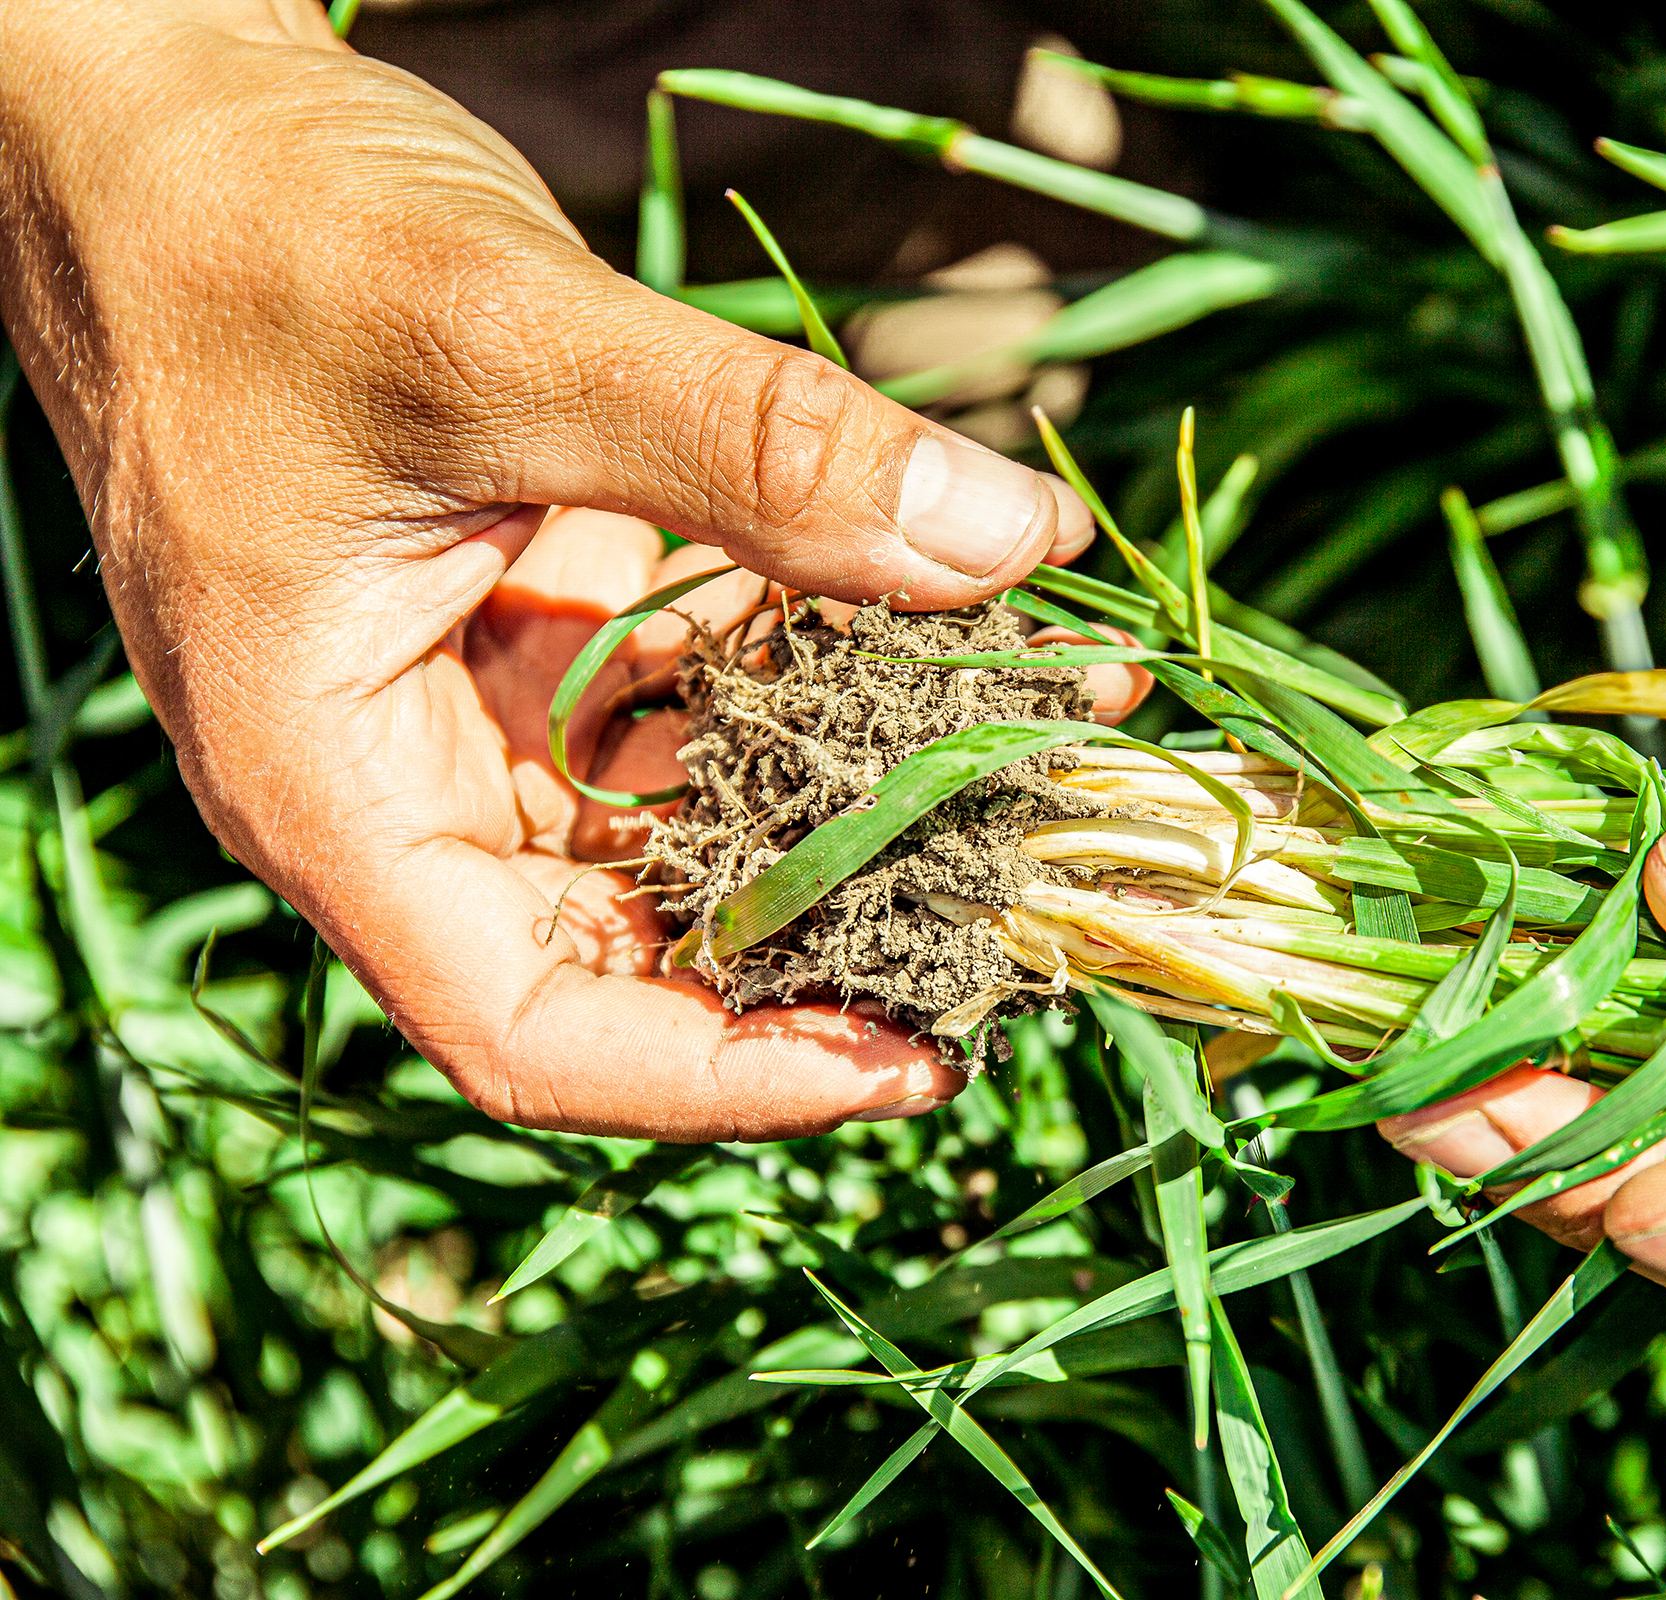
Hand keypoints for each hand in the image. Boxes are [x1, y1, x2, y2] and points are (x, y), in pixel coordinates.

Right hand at [0, 0, 1120, 1137]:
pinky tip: (949, 626)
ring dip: (860, 794)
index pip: (534, 1033)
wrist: (164, 123)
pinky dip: (823, 673)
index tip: (915, 1058)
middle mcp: (411, 786)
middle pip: (639, 955)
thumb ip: (755, 447)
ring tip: (1029, 746)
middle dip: (835, 935)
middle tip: (1023, 894)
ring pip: (694, 822)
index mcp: (333, 793)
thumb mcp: (503, 336)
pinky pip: (702, 697)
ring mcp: (482, 710)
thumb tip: (1003, 544)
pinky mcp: (545, 626)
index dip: (729, 1080)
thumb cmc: (248, 228)